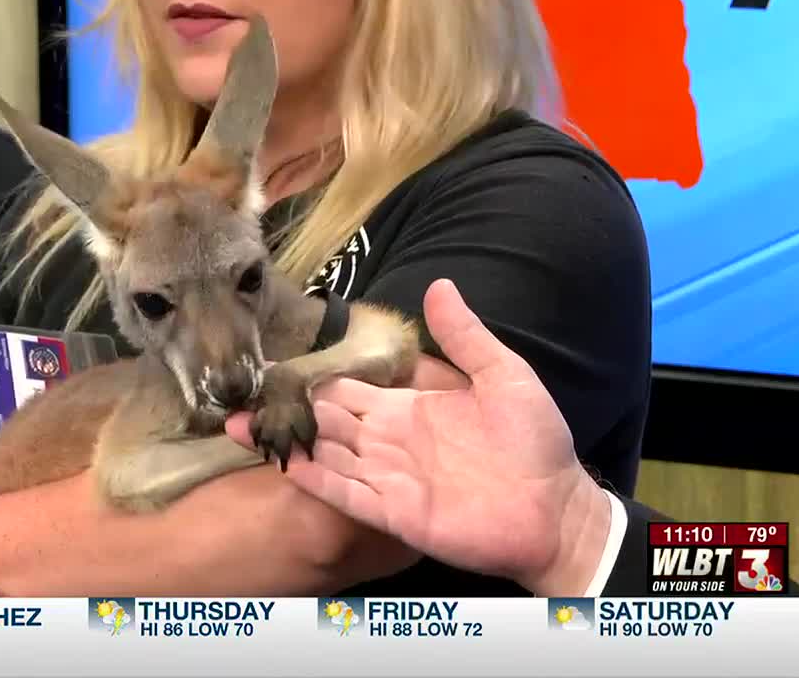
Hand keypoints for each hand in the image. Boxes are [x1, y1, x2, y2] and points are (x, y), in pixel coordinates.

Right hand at [227, 278, 611, 595]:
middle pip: (324, 421)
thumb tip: (438, 283)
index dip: (312, 379)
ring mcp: (387, 479)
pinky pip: (345, 494)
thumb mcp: (504, 375)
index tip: (273, 365)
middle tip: (241, 395)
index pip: (347, 390)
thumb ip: (466, 336)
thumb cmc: (535, 442)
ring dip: (287, 441)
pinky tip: (283, 463)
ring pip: (325, 455)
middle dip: (285, 409)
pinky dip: (314, 479)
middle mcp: (388, 442)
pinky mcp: (393, 514)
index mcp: (407, 408)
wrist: (557, 510)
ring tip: (241, 426)